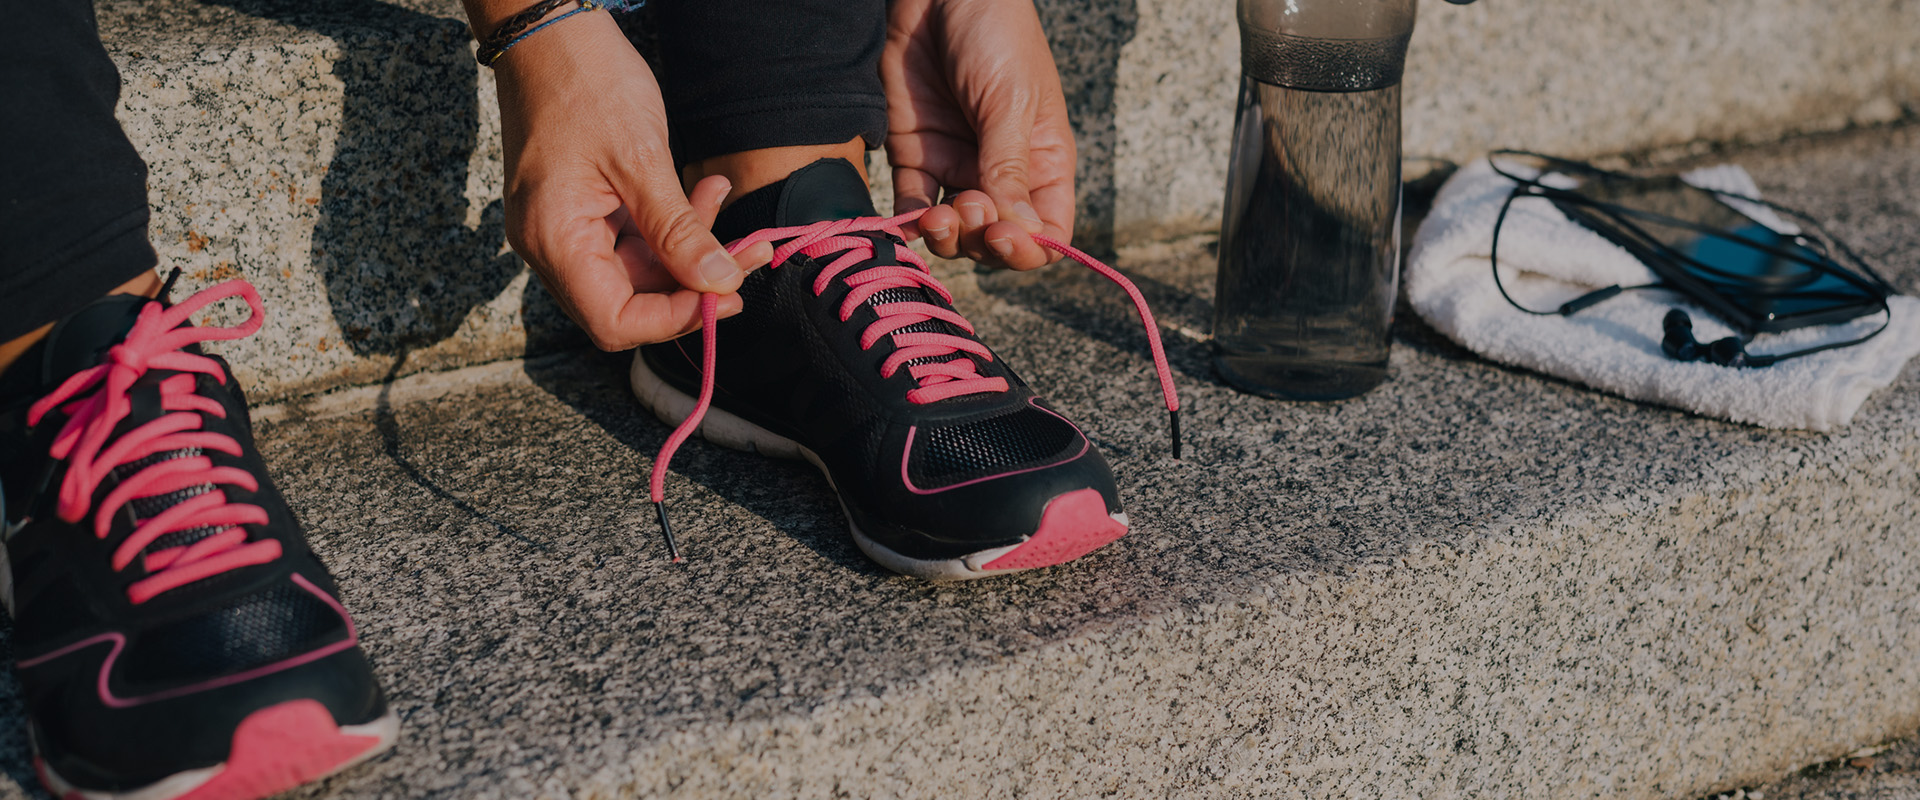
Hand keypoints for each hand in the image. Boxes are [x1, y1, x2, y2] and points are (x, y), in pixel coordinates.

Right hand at [489, 13, 772, 349]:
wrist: (548, 30)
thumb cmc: (586, 82)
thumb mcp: (641, 159)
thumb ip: (678, 231)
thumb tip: (720, 284)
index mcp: (554, 239)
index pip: (614, 321)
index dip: (673, 319)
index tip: (726, 294)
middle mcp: (552, 245)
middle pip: (629, 301)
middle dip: (692, 282)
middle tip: (748, 253)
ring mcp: (565, 228)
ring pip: (638, 270)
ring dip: (689, 248)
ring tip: (724, 202)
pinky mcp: (582, 210)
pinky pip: (632, 239)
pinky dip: (672, 225)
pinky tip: (704, 191)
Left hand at [882, 0, 1076, 269]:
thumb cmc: (994, 34)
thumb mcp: (1010, 100)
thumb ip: (1008, 167)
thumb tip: (1019, 233)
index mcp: (1043, 163)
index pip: (1046, 231)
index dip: (1028, 248)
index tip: (1004, 237)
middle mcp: (1002, 173)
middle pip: (997, 240)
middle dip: (982, 239)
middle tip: (967, 207)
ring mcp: (956, 166)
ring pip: (955, 233)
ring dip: (947, 237)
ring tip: (939, 215)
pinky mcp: (915, 156)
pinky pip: (913, 207)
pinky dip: (910, 225)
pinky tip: (910, 222)